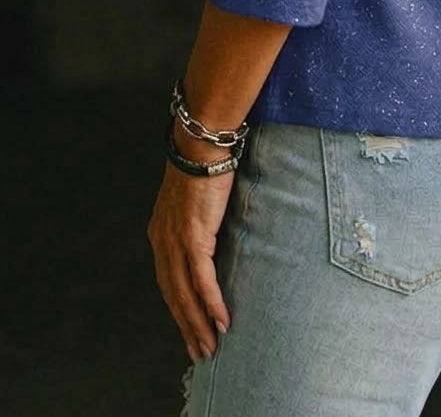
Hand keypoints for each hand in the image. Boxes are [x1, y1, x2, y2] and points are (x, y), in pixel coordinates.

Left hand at [147, 150, 235, 362]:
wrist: (200, 148)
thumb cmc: (201, 167)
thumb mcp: (191, 201)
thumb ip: (195, 223)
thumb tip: (210, 238)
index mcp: (160, 234)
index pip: (167, 282)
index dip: (177, 308)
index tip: (189, 328)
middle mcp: (163, 243)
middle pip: (173, 296)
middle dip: (186, 326)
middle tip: (199, 351)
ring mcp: (176, 243)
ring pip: (185, 295)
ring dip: (198, 324)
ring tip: (210, 346)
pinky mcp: (194, 239)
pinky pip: (202, 281)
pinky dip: (211, 304)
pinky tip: (221, 321)